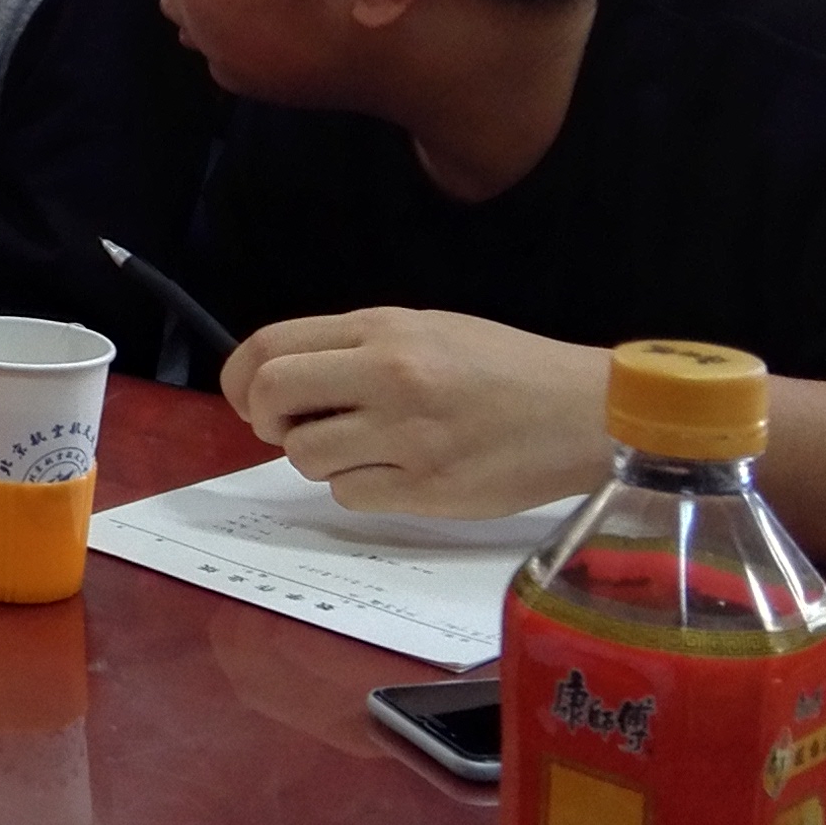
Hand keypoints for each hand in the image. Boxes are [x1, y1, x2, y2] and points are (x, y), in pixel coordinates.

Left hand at [220, 308, 612, 518]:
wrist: (586, 412)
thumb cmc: (505, 368)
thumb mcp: (427, 330)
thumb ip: (355, 349)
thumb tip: (283, 382)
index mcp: (384, 329)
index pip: (272, 345)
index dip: (240, 377)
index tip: (245, 397)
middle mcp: (389, 375)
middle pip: (271, 396)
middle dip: (264, 419)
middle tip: (288, 429)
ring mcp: (407, 434)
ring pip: (306, 455)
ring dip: (319, 457)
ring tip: (365, 448)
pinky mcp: (426, 487)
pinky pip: (349, 495)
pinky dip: (360, 488)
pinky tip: (399, 472)